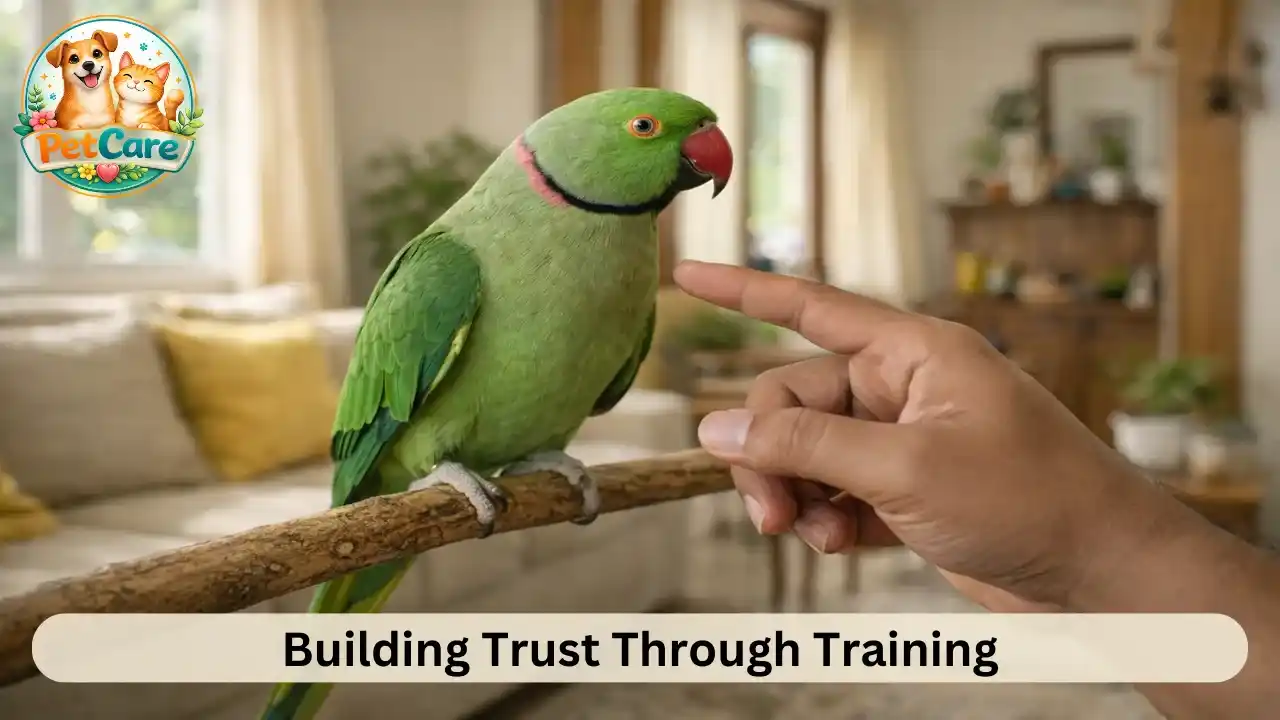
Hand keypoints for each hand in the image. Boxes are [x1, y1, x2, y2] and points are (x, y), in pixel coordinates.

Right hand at [675, 261, 1184, 612]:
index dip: (743, 292)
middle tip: (769, 514)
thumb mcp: (904, 468)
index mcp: (911, 353)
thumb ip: (804, 446)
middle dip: (770, 456)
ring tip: (813, 537)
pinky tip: (840, 547)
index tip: (687, 276)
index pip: (810, 308)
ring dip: (796, 496)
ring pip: (807, 454)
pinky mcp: (904, 492)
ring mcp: (901, 442)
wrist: (1100, 573)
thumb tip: (716, 428)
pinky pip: (833, 493)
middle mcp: (901, 389)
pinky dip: (825, 521)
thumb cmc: (1028, 499)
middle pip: (793, 403)